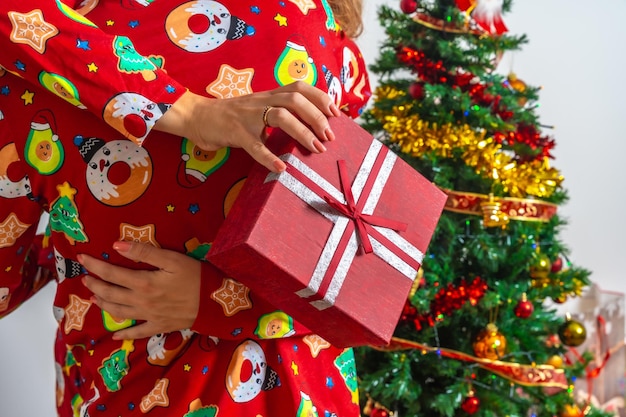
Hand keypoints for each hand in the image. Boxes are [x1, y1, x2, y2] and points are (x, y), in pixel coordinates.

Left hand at [79, 241, 200, 339]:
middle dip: (95, 285)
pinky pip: (137, 332)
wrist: (215, 302)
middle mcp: (141, 301)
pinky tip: (115, 335)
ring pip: (119, 312)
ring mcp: (149, 316)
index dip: (95, 266)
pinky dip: (125, 333)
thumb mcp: (172, 259)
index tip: (82, 259)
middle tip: (85, 279)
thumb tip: (117, 245)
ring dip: (104, 305)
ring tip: (94, 298)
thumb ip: (144, 252)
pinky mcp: (159, 325)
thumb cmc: (196, 276)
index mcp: (143, 282)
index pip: (112, 273)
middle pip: (111, 294)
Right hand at [155, 81, 341, 172]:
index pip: (299, 86)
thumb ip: (280, 112)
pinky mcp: (236, 133)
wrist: (197, 116)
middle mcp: (261, 101)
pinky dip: (269, 157)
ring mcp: (248, 116)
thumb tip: (310, 126)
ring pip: (280, 117)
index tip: (335, 113)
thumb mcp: (258, 108)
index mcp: (268, 95)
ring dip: (302, 133)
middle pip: (295, 99)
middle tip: (329, 136)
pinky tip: (281, 168)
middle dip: (317, 116)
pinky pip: (255, 145)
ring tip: (316, 148)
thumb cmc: (232, 116)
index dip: (320, 96)